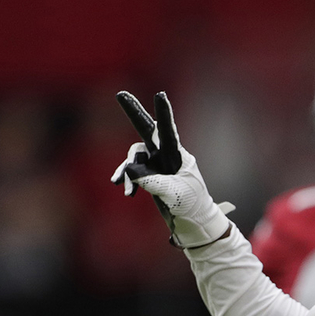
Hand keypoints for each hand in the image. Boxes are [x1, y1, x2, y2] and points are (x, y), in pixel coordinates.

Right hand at [110, 90, 233, 247]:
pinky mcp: (149, 174)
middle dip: (134, 112)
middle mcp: (166, 154)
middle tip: (121, 94)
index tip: (160, 94)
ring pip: (134, 156)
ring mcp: (156, 163)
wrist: (193, 221)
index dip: (164, 113)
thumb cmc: (191, 205)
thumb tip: (130, 170)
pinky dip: (127, 179)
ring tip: (122, 187)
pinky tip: (126, 192)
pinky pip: (132, 170)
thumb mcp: (174, 195)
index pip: (169, 131)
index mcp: (178, 155)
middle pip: (147, 130)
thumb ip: (153, 182)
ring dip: (126, 170)